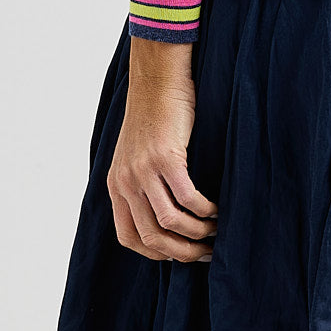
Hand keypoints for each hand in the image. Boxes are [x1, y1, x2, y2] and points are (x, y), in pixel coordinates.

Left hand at [106, 37, 218, 261]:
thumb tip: (162, 213)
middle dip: (181, 252)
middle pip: (152, 236)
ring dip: (196, 234)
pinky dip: (204, 209)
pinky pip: (187, 197)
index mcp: (115, 184)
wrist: (158, 77)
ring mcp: (144, 170)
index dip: (155, 253)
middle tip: (204, 253)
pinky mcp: (167, 157)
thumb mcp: (135, 153)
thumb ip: (140, 182)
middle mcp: (125, 181)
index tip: (178, 254)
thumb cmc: (154, 113)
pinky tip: (215, 209)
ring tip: (214, 232)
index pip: (129, 238)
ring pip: (171, 221)